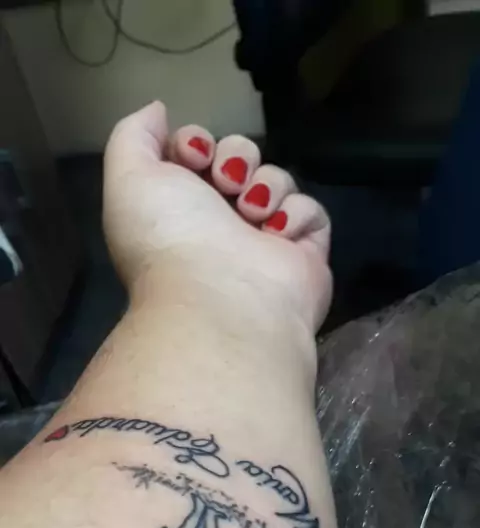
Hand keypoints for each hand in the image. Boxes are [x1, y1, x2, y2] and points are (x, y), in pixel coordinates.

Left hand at [103, 102, 332, 332]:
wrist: (221, 298)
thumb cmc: (170, 237)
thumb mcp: (130, 177)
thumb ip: (134, 135)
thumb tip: (159, 110)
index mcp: (178, 209)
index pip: (197, 153)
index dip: (197, 141)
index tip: (194, 154)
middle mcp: (221, 224)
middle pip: (240, 159)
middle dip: (236, 156)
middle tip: (227, 182)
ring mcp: (264, 242)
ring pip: (277, 181)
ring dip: (266, 185)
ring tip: (251, 213)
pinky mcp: (304, 256)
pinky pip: (312, 214)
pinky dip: (296, 215)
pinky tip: (276, 234)